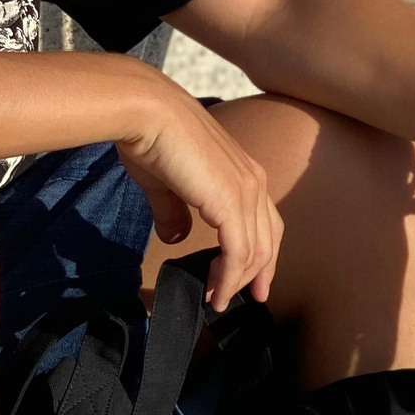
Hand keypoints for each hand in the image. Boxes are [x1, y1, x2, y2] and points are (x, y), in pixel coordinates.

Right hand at [115, 78, 283, 312]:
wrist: (146, 114)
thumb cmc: (151, 140)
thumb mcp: (165, 185)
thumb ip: (175, 213)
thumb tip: (176, 236)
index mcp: (243, 172)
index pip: (264, 222)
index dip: (259, 254)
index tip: (246, 281)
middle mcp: (253, 181)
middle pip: (269, 240)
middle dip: (258, 274)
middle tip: (242, 299)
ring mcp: (246, 191)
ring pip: (256, 251)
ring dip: (238, 281)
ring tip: (219, 300)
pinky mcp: (231, 202)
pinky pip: (239, 251)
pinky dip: (231, 277)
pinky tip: (217, 292)